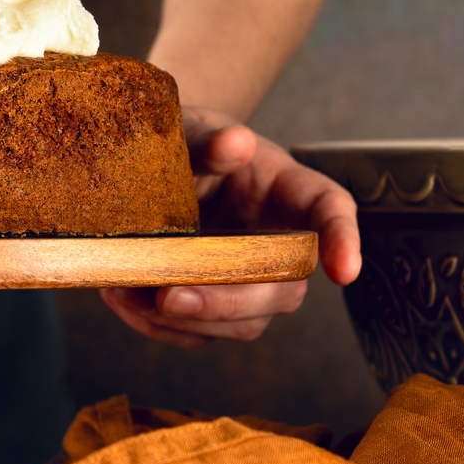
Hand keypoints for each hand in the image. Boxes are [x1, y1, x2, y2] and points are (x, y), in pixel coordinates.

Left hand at [99, 107, 359, 348]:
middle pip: (283, 287)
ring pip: (244, 322)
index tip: (343, 272)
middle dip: (229, 301)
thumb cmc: (189, 144)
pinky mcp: (216, 306)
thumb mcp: (194, 129)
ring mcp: (252, 280)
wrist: (158, 167)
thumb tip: (236, 143)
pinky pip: (200, 333)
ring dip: (187, 320)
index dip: (342, 241)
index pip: (331, 210)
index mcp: (290, 188)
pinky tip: (121, 299)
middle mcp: (281, 241)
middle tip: (169, 298)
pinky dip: (159, 327)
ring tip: (126, 294)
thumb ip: (210, 141)